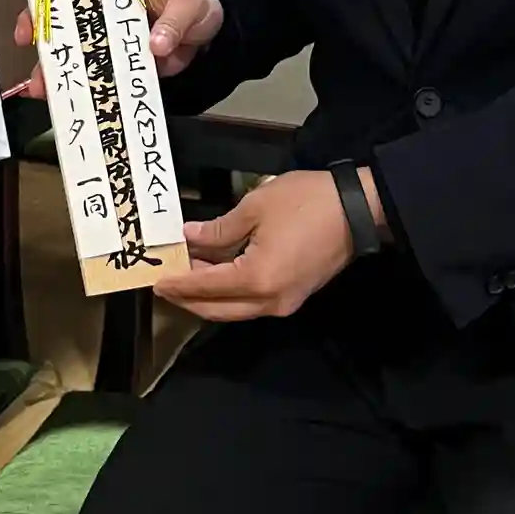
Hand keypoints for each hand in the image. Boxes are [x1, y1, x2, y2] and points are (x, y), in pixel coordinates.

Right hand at [7, 0, 223, 99]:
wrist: (212, 31)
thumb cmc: (195, 4)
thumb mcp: (190, 5)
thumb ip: (174, 23)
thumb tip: (155, 45)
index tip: (34, 22)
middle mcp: (105, 10)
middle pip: (65, 23)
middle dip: (46, 45)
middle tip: (35, 66)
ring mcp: (111, 38)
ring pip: (77, 53)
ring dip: (59, 72)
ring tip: (45, 92)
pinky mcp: (120, 63)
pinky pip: (98, 75)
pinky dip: (83, 88)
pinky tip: (69, 103)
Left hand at [154, 169, 367, 322]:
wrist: (358, 210)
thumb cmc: (306, 203)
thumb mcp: (255, 207)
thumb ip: (219, 229)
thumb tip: (190, 237)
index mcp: (256, 279)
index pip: (205, 288)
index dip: (178, 284)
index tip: (155, 280)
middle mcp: (269, 302)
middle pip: (217, 309)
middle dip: (187, 298)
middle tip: (164, 283)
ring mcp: (284, 303)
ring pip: (234, 310)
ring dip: (207, 296)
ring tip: (185, 275)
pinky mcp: (293, 296)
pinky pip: (251, 303)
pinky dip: (229, 293)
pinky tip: (216, 274)